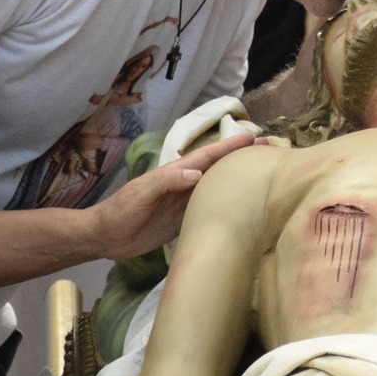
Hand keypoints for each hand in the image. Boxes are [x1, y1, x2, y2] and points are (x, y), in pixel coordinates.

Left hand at [89, 132, 259, 260]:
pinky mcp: (185, 223)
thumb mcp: (142, 192)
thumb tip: (197, 173)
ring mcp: (186, 204)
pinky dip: (228, 208)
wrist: (106, 236)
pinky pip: (210, 212)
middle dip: (242, 160)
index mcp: (177, 172)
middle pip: (219, 170)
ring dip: (239, 183)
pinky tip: (243, 210)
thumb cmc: (121, 210)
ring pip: (218, 189)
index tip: (254, 139)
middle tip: (270, 154)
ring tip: (264, 179)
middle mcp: (186, 185)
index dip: (231, 147)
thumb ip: (168, 181)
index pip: (209, 156)